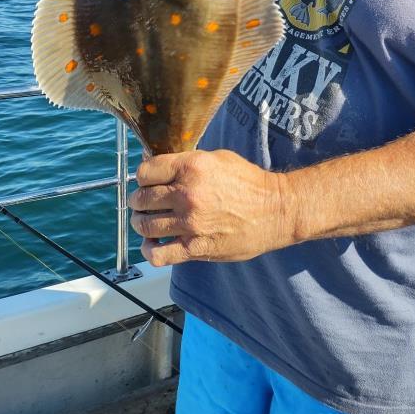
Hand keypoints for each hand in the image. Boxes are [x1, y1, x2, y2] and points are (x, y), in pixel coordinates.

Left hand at [129, 150, 291, 265]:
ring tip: (147, 221)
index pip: (145, 171)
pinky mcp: (196, 247)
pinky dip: (149, 250)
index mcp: (193, 166)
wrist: (276, 210)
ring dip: (141, 223)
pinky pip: (158, 254)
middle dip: (138, 200)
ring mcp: (190, 223)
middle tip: (143, 202)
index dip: (143, 176)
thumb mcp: (218, 158)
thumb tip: (160, 167)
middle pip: (141, 198)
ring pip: (144, 225)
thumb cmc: (249, 182)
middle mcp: (188, 193)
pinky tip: (153, 244)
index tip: (146, 181)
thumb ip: (188, 162)